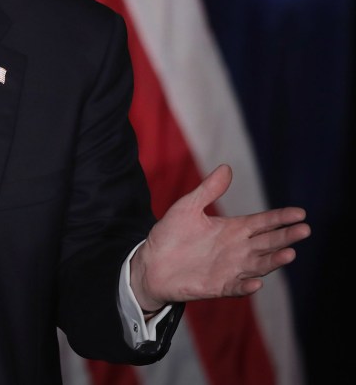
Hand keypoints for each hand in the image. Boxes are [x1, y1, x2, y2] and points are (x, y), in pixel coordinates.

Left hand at [130, 164, 309, 311]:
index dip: (281, 218)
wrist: (150, 262)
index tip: (299, 213)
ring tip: (289, 253)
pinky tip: (255, 282)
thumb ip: (208, 190)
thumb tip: (227, 168)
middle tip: (304, 230)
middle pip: (267, 242)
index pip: (263, 222)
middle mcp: (237, 249)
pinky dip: (246, 286)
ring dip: (273, 261)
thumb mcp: (187, 207)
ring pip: (258, 265)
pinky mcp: (218, 286)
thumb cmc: (170, 234)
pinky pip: (236, 287)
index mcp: (233, 229)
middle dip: (286, 236)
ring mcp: (230, 269)